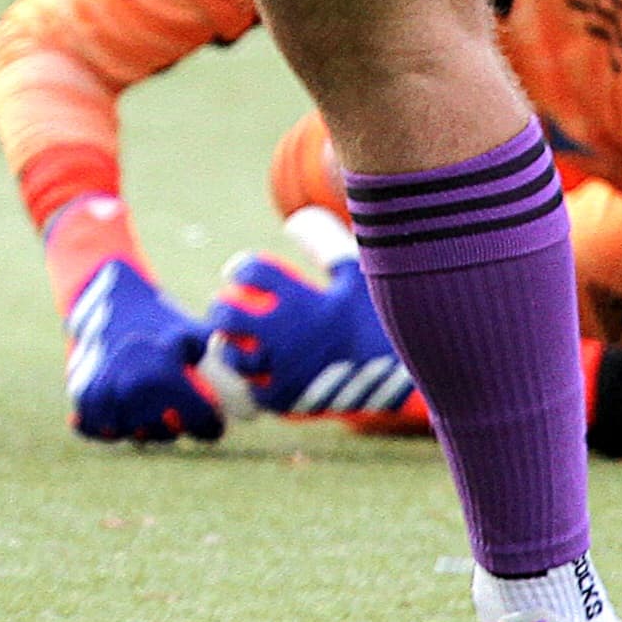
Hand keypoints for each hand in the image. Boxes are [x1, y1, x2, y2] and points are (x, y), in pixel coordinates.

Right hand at [61, 258, 230, 444]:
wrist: (108, 296)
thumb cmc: (158, 317)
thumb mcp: (194, 333)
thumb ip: (225, 360)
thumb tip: (258, 388)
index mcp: (163, 375)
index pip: (201, 425)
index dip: (210, 422)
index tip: (209, 416)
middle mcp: (131, 389)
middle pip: (168, 434)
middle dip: (178, 425)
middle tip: (178, 407)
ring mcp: (103, 393)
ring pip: (135, 435)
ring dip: (146, 427)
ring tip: (152, 406)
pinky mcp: (82, 395)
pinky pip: (99, 429)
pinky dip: (110, 426)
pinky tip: (122, 411)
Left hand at [211, 243, 417, 418]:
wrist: (400, 377)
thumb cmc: (375, 319)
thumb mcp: (355, 276)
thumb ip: (324, 244)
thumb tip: (293, 221)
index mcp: (302, 299)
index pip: (254, 272)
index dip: (242, 269)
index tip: (240, 273)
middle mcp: (286, 334)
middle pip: (229, 314)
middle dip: (222, 308)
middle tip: (226, 306)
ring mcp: (284, 369)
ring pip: (234, 356)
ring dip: (228, 346)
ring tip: (230, 341)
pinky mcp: (288, 400)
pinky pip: (253, 391)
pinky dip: (249, 382)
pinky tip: (252, 374)